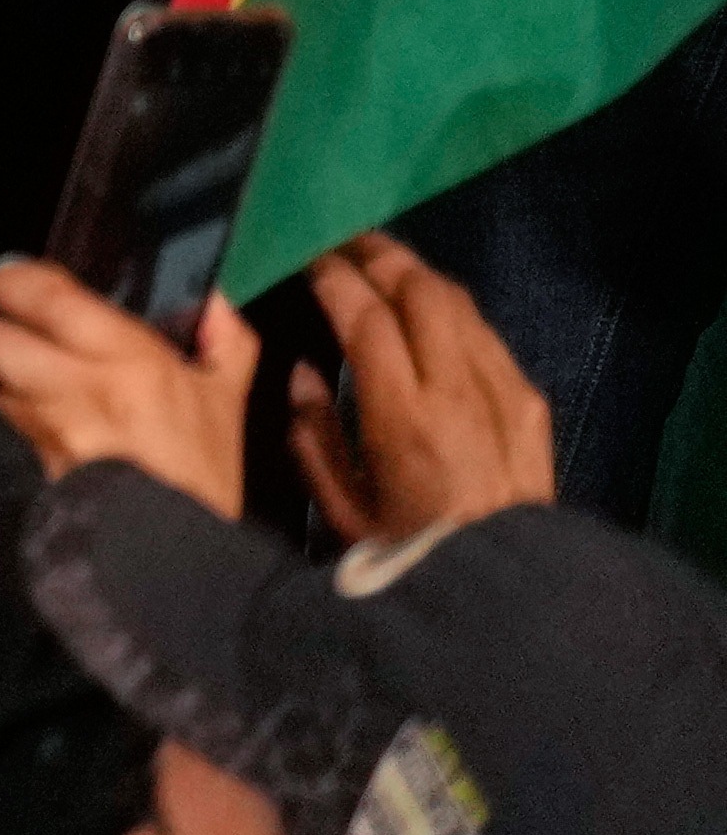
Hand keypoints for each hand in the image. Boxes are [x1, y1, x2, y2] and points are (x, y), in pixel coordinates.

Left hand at [0, 256, 253, 513]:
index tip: (10, 277)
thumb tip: (217, 301)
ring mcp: (47, 436)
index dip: (14, 278)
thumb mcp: (228, 407)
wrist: (191, 563)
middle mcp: (79, 392)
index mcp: (131, 362)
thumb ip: (228, 345)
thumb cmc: (207, 476)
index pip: (46, 296)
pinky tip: (7, 423)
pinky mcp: (27, 472)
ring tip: (1, 379)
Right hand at [298, 235, 556, 539]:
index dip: (333, 276)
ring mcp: (502, 391)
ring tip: (383, 267)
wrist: (509, 590)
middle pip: (418, 290)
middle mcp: (456, 391)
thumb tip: (303, 373)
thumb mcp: (341, 509)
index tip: (306, 259)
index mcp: (403, 416)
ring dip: (416, 274)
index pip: (365, 315)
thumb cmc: (410, 552)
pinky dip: (453, 311)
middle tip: (341, 244)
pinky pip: (488, 334)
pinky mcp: (531, 402)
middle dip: (377, 256)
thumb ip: (313, 435)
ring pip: (458, 302)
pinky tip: (433, 316)